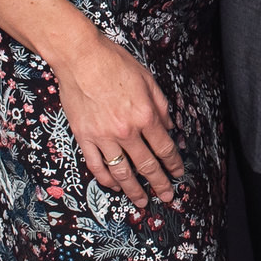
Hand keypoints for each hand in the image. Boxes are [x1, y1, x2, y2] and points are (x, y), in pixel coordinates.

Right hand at [53, 30, 185, 208]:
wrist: (81, 58)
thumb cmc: (115, 63)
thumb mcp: (148, 80)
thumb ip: (161, 106)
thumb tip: (169, 126)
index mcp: (145, 115)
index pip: (164, 148)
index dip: (174, 164)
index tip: (179, 174)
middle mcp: (126, 130)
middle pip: (146, 165)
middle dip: (159, 183)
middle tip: (167, 196)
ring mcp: (103, 136)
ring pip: (122, 172)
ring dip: (134, 190)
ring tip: (141, 202)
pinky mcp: (84, 137)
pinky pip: (96, 165)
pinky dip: (106, 179)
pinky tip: (114, 186)